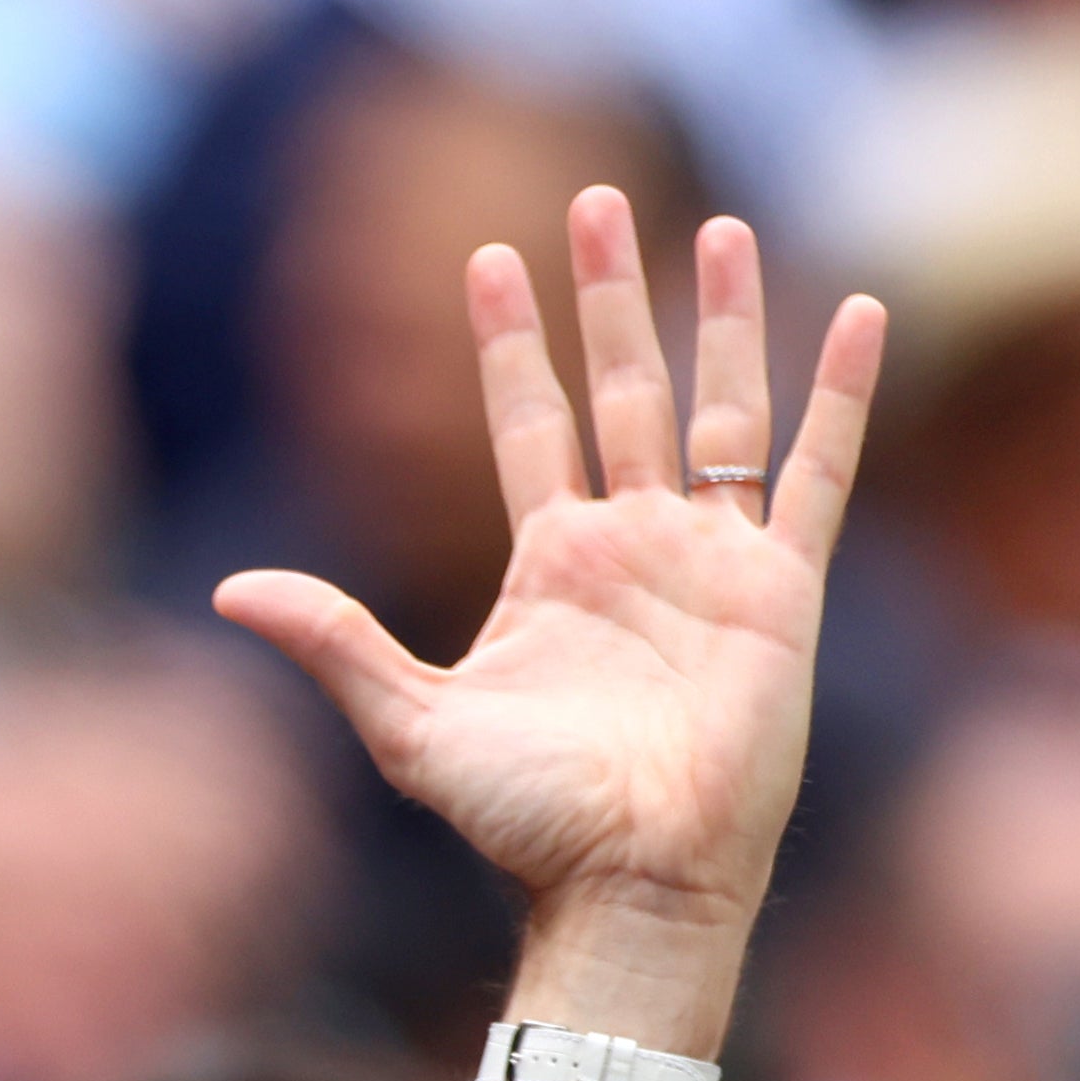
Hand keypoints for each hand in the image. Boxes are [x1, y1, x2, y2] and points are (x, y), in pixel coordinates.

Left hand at [210, 194, 880, 959]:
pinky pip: (816, 470)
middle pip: (622, 389)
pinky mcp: (782, 587)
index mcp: (548, 564)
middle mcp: (632, 545)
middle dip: (608, 298)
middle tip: (594, 198)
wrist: (633, 882)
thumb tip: (224, 586)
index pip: (526, 423)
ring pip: (718, 407)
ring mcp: (710, 559)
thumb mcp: (411, 724)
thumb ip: (333, 641)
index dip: (510, 344)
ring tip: (714, 225)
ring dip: (717, 318)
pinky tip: (855, 311)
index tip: (488, 259)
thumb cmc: (528, 821)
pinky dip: (838, 393)